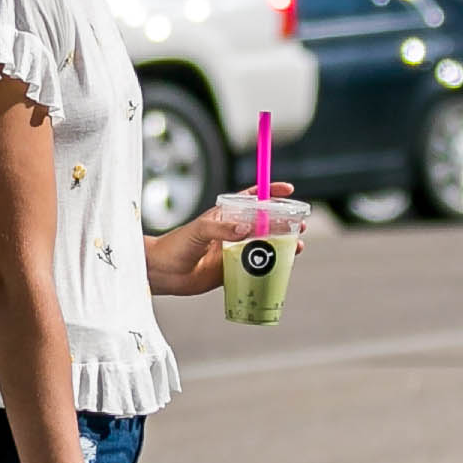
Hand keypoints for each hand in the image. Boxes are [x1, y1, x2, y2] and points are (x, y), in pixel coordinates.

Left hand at [150, 181, 303, 300]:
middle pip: (265, 223)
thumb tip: (247, 229)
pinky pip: (257, 267)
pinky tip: (283, 266)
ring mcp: (234, 250)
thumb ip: (222, 229)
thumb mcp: (199, 231)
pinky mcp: (233, 270)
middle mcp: (233, 231)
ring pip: (265, 245)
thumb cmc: (175, 245)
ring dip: (283, 244)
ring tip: (297, 246)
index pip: (253, 199)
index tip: (289, 190)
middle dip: (284, 222)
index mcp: (226, 215)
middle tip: (299, 225)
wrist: (162, 272)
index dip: (271, 192)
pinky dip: (272, 266)